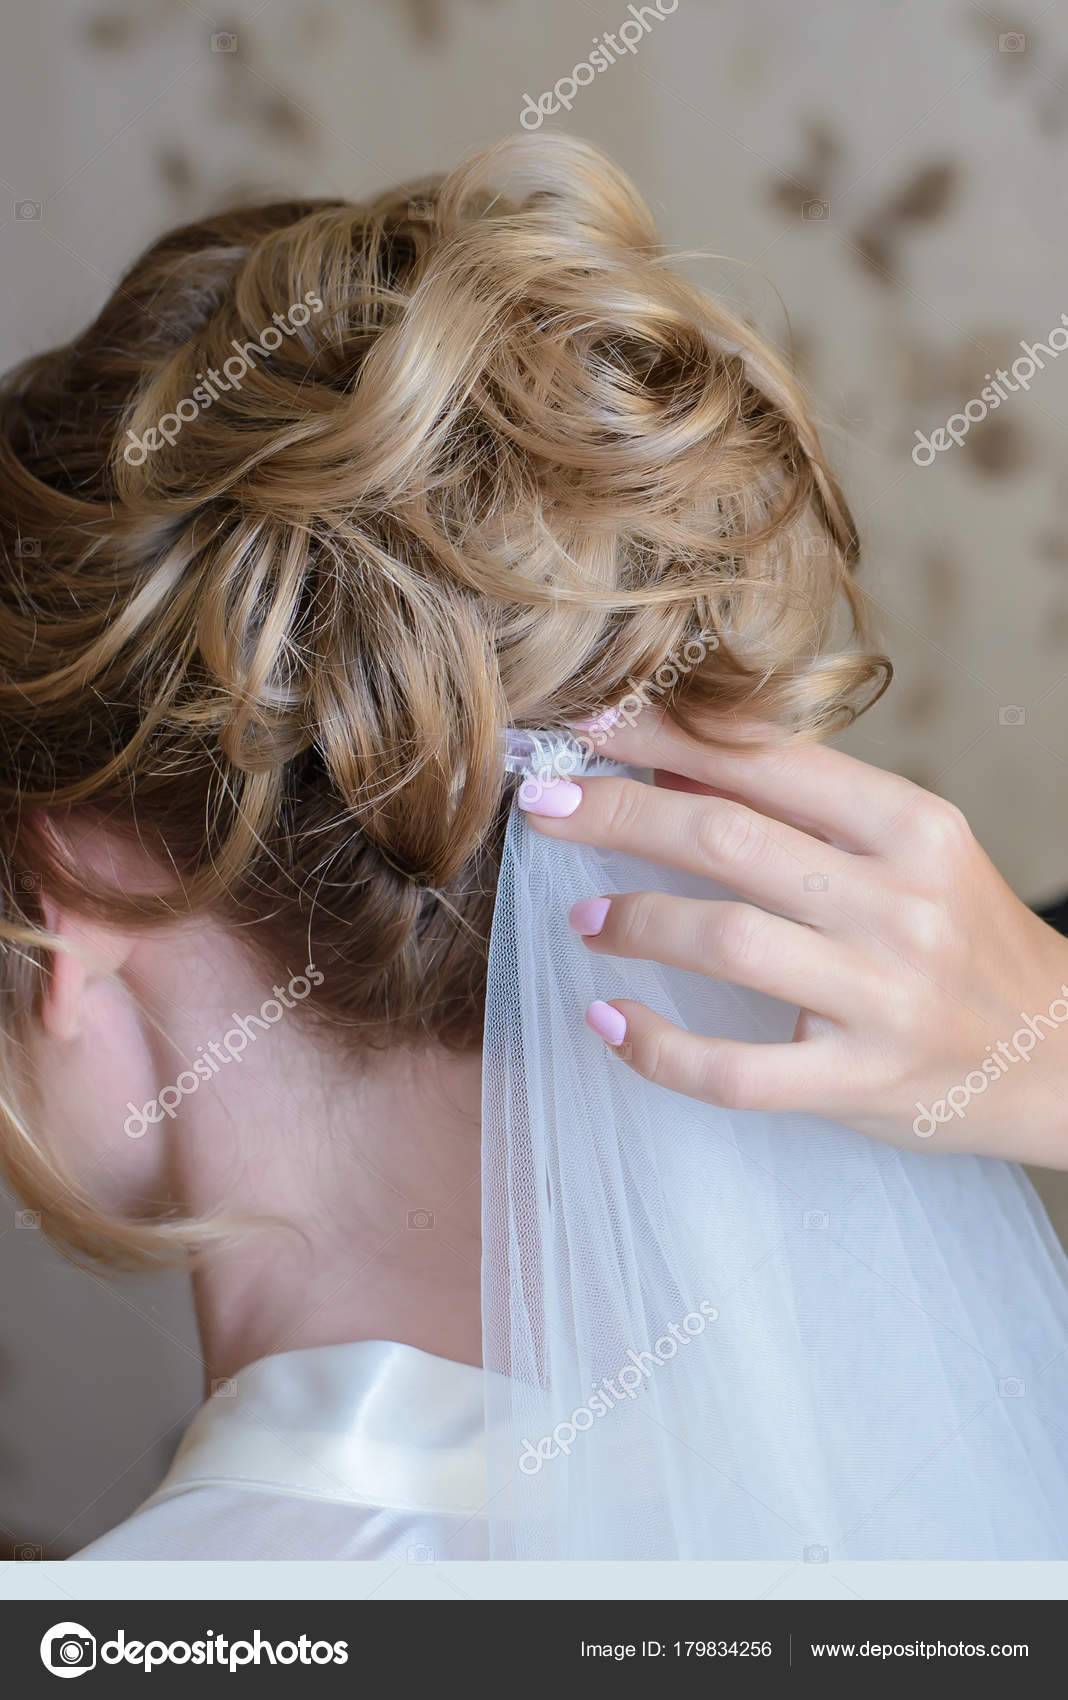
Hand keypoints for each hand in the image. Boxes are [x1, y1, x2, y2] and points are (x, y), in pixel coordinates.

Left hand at [519, 715, 1067, 1166]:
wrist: (1060, 1053)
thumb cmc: (967, 938)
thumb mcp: (911, 849)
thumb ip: (805, 810)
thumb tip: (670, 765)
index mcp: (912, 826)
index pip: (766, 760)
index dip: (662, 736)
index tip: (588, 723)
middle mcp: (901, 901)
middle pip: (726, 836)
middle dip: (616, 812)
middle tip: (543, 803)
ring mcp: (882, 996)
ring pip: (724, 939)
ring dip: (633, 921)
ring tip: (584, 917)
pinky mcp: (859, 1081)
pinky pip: (734, 1070)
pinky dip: (657, 1047)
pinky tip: (610, 1022)